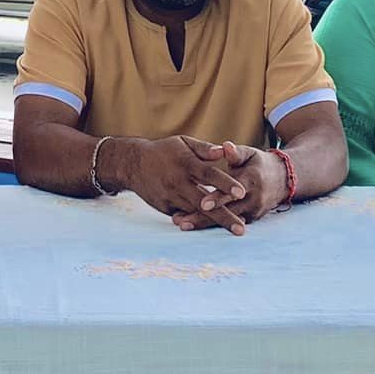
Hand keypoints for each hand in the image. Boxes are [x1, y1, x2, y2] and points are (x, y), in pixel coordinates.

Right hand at [121, 136, 248, 230]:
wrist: (132, 164)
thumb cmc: (163, 151)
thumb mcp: (183, 143)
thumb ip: (204, 149)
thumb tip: (224, 152)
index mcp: (185, 164)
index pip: (209, 175)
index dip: (226, 183)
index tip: (242, 193)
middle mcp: (178, 183)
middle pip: (205, 202)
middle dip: (224, 216)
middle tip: (241, 229)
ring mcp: (171, 197)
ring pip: (196, 213)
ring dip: (215, 223)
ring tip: (236, 230)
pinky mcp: (165, 208)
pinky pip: (184, 216)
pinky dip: (199, 223)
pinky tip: (215, 230)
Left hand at [170, 143, 282, 234]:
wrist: (282, 180)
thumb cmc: (259, 163)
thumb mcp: (249, 154)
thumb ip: (235, 153)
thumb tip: (225, 146)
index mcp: (250, 180)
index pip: (232, 191)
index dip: (218, 198)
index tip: (202, 203)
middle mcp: (252, 199)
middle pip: (226, 211)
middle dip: (204, 218)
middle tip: (182, 223)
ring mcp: (252, 211)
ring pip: (225, 220)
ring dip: (204, 225)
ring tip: (182, 225)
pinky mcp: (250, 219)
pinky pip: (230, 223)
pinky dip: (213, 226)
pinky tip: (194, 226)